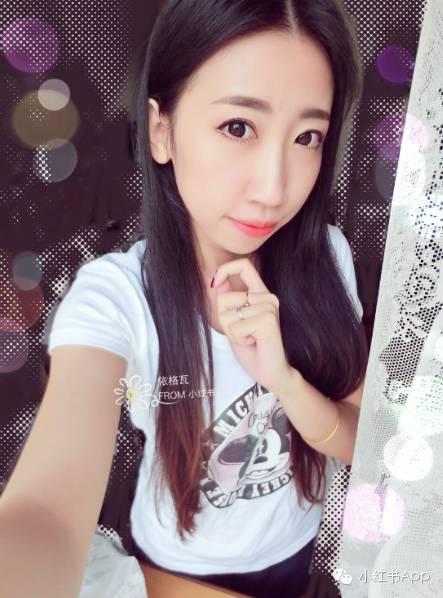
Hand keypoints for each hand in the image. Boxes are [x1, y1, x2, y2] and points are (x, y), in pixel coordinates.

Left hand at [211, 257, 292, 394]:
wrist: (271, 373)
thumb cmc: (254, 350)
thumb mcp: (235, 322)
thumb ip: (228, 301)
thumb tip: (216, 280)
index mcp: (261, 293)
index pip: (244, 265)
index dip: (225, 269)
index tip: (215, 283)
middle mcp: (268, 297)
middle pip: (224, 298)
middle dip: (225, 321)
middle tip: (244, 333)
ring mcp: (270, 307)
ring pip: (227, 315)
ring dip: (233, 333)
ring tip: (250, 339)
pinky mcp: (268, 320)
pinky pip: (236, 327)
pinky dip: (239, 340)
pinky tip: (254, 343)